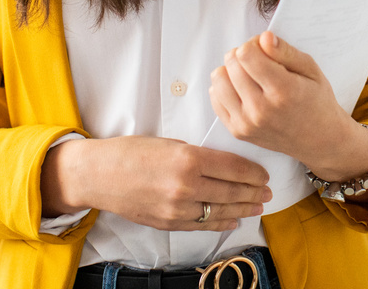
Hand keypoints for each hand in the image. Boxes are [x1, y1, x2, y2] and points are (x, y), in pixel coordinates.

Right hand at [40, 135, 270, 231]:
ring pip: (220, 211)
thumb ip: (197, 154)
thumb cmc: (131, 152)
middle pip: (232, 191)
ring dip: (243, 209)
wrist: (99, 175)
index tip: (265, 173)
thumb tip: (224, 163)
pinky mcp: (169, 222)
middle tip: (268, 192)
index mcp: (188, 159)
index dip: (253, 172)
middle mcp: (185, 185)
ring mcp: (177, 208)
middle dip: (254, 192)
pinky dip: (221, 223)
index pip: (233, 167)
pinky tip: (234, 219)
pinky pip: (202, 225)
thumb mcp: (170, 143)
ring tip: (258, 206)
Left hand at [209, 32, 367, 179]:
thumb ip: (286, 52)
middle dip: (242, 55)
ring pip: (218, 80)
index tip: (264, 48)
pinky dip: (225, 88)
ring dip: (230, 70)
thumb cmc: (316, 100)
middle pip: (231, 64)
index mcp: (283, 90)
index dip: (253, 44)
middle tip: (258, 61)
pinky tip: (242, 88)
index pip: (246, 55)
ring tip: (248, 74)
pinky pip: (215, 99)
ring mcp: (247, 123)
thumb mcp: (311, 70)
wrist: (319, 140)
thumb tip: (263, 37)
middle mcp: (262, 109)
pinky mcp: (238, 131)